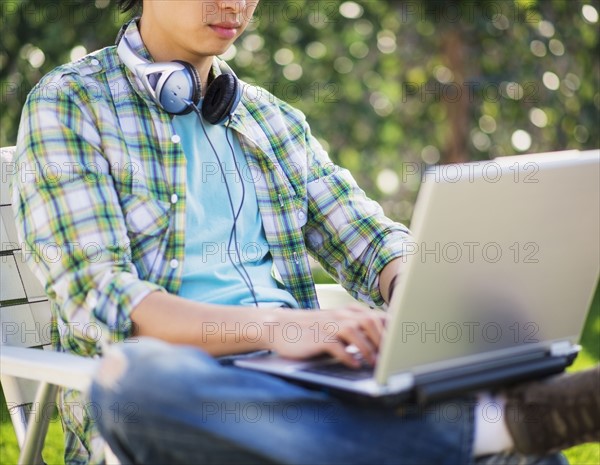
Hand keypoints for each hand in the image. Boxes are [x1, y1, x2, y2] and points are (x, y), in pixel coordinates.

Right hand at [265, 305, 386, 367]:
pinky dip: (347, 356)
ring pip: (355, 331)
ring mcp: (329, 324)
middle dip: (384, 340)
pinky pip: (336, 345)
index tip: (403, 345)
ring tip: (375, 364)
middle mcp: (341, 314)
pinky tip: (353, 365)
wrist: (281, 327)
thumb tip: (381, 345)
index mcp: (348, 311)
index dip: (392, 330)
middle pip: (370, 321)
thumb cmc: (312, 330)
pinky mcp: (318, 337)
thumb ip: (356, 330)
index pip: (377, 316)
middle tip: (391, 357)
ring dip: (368, 349)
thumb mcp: (337, 325)